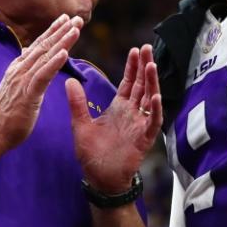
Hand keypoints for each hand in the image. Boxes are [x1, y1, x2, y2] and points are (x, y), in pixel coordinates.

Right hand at [0, 15, 81, 148]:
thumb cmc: (8, 112)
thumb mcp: (16, 84)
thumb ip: (23, 67)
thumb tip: (28, 51)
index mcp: (19, 67)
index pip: (38, 45)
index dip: (52, 31)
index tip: (65, 19)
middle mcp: (20, 69)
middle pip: (44, 46)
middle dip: (61, 31)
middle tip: (76, 18)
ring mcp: (23, 80)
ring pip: (45, 57)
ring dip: (62, 42)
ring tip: (75, 29)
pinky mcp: (27, 94)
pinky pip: (43, 75)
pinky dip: (54, 63)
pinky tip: (65, 53)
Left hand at [67, 44, 162, 192]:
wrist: (99, 179)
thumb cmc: (92, 154)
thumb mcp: (80, 125)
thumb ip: (77, 103)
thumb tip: (69, 80)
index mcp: (119, 108)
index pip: (129, 82)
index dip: (132, 67)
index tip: (135, 49)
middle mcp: (132, 114)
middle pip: (141, 85)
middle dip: (144, 66)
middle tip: (146, 47)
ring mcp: (140, 125)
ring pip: (150, 99)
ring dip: (152, 82)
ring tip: (151, 65)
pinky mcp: (144, 139)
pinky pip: (153, 122)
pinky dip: (155, 110)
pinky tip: (156, 97)